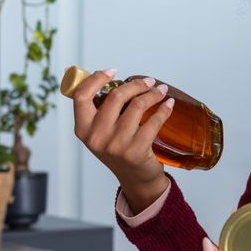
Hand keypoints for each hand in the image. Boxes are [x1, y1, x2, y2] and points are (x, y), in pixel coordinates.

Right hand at [72, 68, 171, 211]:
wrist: (136, 179)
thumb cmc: (119, 150)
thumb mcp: (101, 133)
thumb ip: (101, 111)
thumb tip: (114, 79)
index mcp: (83, 129)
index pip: (82, 96)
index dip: (96, 79)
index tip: (113, 71)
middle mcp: (96, 138)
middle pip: (116, 96)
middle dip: (136, 84)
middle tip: (148, 82)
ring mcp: (116, 145)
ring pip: (137, 106)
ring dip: (153, 94)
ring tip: (161, 91)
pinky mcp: (136, 151)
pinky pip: (153, 121)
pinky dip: (164, 109)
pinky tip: (169, 104)